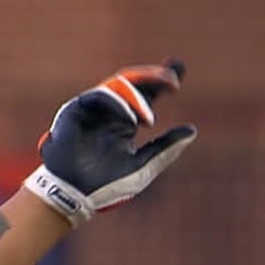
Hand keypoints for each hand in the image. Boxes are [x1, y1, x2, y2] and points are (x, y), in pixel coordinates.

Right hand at [23, 60, 197, 224]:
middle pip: (135, 82)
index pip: (147, 95)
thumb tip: (192, 130)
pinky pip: (99, 95)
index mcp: (126, 123)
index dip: (162, 81)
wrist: (73, 196)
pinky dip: (118, 103)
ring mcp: (93, 109)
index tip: (180, 68)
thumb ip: (165, 149)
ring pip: (120, 85)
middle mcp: (111, 112)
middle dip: (155, 76)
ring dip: (139, 97)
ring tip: (149, 120)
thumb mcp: (143, 167)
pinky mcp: (76, 109)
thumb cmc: (106, 186)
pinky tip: (132, 119)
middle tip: (173, 78)